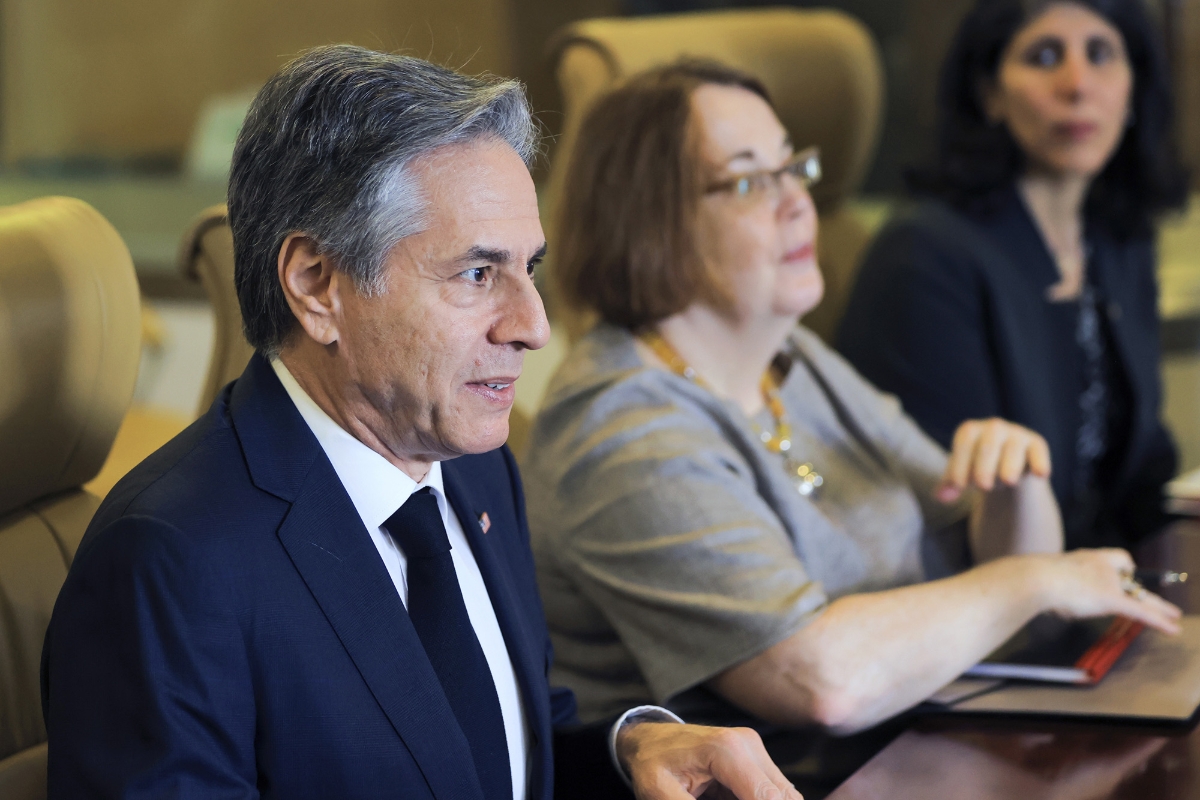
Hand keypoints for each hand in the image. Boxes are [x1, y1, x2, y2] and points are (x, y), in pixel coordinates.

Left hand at [616, 722, 801, 799]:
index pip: (767, 798)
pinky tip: (726, 797)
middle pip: (783, 796)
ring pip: (784, 794)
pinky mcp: (756, 757)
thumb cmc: (652, 765)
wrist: (649, 740)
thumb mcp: (661, 794)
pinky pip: (773, 791)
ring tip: (718, 798)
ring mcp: (754, 748)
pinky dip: (758, 799)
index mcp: (726, 750)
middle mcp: (747, 743)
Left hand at [937, 418, 1050, 502]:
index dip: (960, 462)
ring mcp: (1016, 434)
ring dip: (1009, 466)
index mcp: (971, 430)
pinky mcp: (1036, 445)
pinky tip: (1040, 474)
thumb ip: (951, 485)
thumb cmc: (978, 468)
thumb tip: (940, 498)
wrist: (1008, 468)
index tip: (959, 486)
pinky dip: (1040, 462)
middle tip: (983, 486)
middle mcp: (993, 427)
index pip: (965, 441)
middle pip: (988, 443)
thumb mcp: (962, 474)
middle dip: (984, 466)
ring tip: (1007, 482)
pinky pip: (1038, 451)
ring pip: (1013, 449)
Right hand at [1035, 548, 1181, 634]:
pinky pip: (1140, 612)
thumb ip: (1054, 584)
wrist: (1036, 578)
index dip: (1124, 569)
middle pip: (1132, 578)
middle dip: (1144, 590)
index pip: (1117, 558)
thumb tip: (1045, 596)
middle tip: (1159, 599)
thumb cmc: (1035, 578)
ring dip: (1159, 606)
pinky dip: (1158, 621)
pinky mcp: (1111, 599)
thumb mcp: (1046, 576)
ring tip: (1174, 615)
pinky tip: (1173, 628)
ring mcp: (1108, 582)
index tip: (1128, 575)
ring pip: (1140, 596)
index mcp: (1086, 559)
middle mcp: (1101, 566)